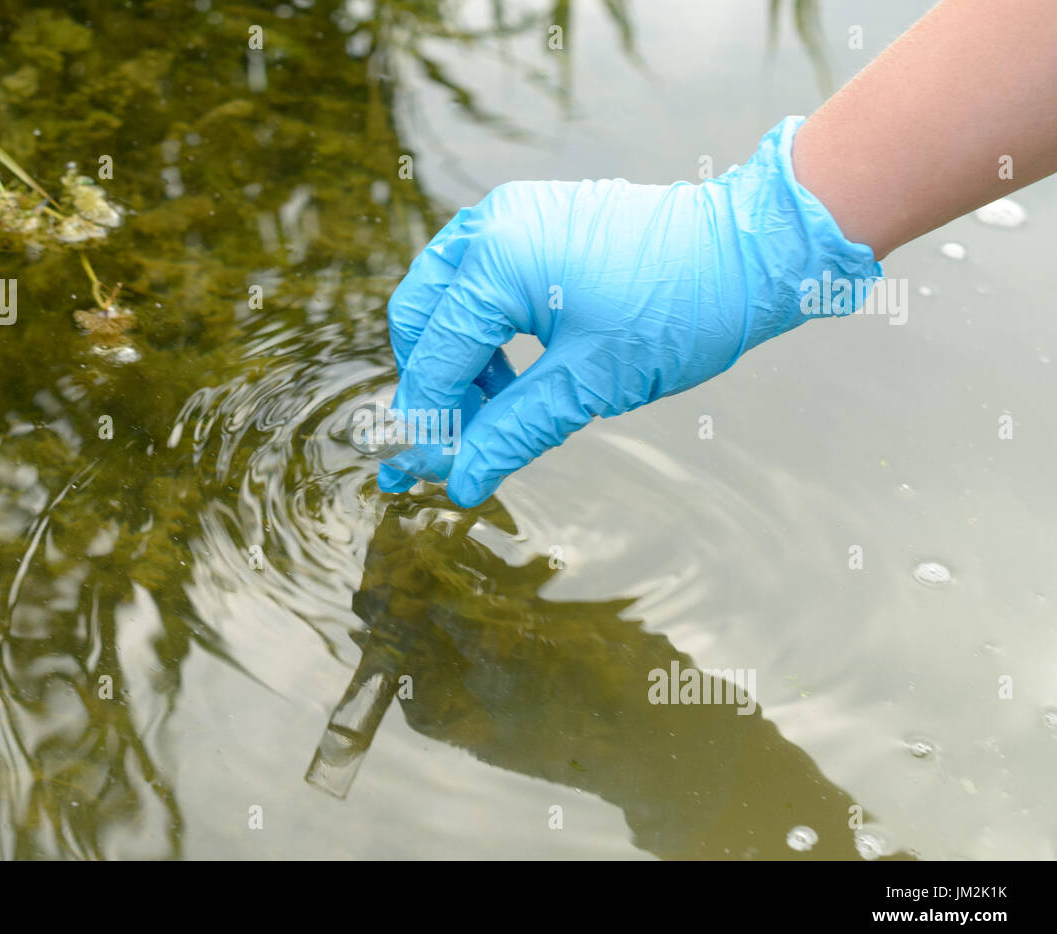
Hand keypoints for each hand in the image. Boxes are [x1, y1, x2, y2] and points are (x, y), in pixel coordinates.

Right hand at [381, 116, 881, 506]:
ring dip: (458, 359)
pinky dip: (484, 329)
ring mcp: (512, 214)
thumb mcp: (588, 384)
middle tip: (455, 439)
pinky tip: (515, 374)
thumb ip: (512, 431)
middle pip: (420, 316)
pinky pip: (480, 279)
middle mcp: (492, 225)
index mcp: (497, 260)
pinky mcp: (534, 219)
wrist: (749, 251)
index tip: (425, 471)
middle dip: (432, 382)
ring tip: (494, 412)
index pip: (436, 355)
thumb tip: (462, 482)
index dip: (429, 419)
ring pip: (446, 297)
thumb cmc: (677, 312)